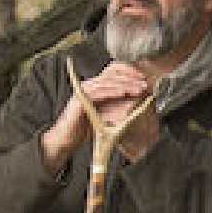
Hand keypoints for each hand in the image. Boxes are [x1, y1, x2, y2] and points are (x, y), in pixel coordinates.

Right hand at [40, 64, 156, 174]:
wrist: (66, 141)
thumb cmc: (85, 130)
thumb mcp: (107, 117)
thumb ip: (118, 108)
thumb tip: (137, 102)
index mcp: (95, 87)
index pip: (113, 71)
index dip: (129, 72)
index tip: (143, 78)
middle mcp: (89, 85)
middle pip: (112, 73)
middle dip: (131, 77)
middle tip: (145, 83)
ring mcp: (83, 90)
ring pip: (107, 82)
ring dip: (125, 84)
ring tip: (139, 88)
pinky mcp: (79, 99)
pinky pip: (98, 92)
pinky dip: (112, 91)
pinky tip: (123, 92)